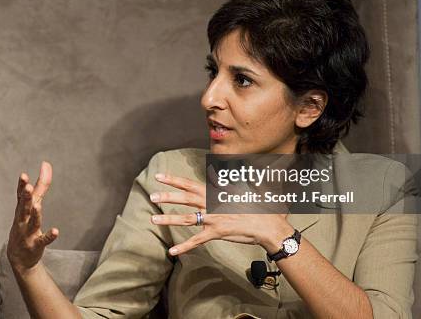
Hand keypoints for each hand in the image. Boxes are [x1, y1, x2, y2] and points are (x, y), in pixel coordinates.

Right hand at [7, 161, 58, 273]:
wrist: (18, 257)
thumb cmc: (25, 225)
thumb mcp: (31, 205)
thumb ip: (40, 185)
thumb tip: (46, 164)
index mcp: (22, 210)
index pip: (20, 196)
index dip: (21, 186)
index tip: (23, 175)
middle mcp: (23, 220)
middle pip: (24, 207)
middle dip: (25, 197)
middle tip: (27, 187)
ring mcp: (28, 233)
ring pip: (32, 222)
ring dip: (35, 214)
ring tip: (38, 206)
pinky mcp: (35, 245)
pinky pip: (43, 240)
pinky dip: (49, 236)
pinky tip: (56, 231)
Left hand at [149, 173, 292, 255]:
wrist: (269, 225)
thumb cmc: (259, 206)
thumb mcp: (244, 188)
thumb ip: (231, 179)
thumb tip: (222, 170)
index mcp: (216, 193)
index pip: (191, 184)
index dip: (174, 179)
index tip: (160, 176)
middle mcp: (212, 204)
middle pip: (185, 198)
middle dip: (167, 196)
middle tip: (151, 195)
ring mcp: (213, 219)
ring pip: (186, 219)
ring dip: (168, 219)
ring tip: (153, 220)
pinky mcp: (216, 233)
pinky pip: (197, 241)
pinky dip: (184, 247)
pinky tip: (172, 251)